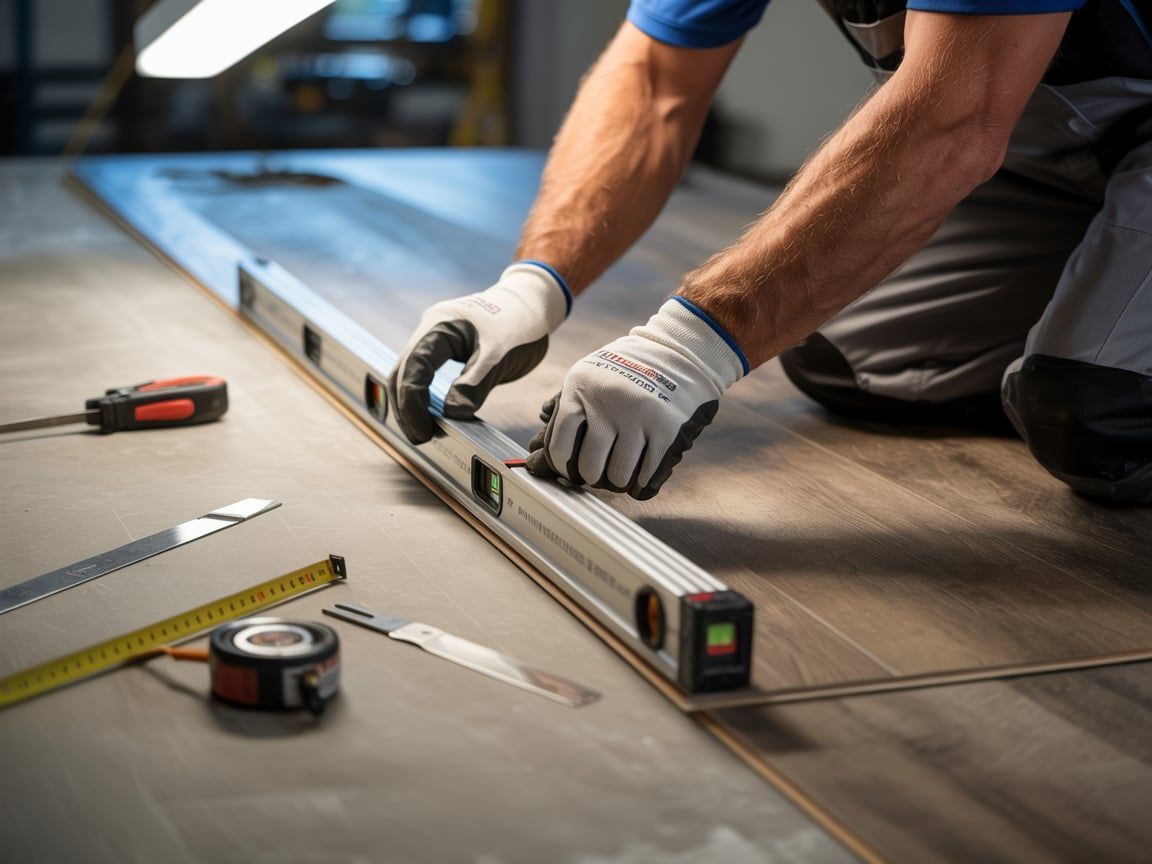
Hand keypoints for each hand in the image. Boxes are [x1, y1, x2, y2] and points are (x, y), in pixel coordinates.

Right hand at [390, 261, 569, 443]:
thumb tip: (450, 415)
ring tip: (423, 432)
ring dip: (412, 404)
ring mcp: (434, 339)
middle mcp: (429, 330)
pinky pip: (425, 375)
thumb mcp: (500, 357)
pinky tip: (432, 416)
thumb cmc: (520, 323)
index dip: (412, 402)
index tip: (422, 430)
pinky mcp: (443, 350)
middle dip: (406, 407)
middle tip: (420, 437)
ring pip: (409, 375)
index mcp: (439, 325)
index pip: (413, 367)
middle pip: (402, 373)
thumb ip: (475, 385)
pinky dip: (424, 397)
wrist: (532, 304)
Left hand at [526, 297, 747, 498]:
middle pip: (589, 467)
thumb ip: (562, 410)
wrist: (677, 352)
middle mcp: (608, 403)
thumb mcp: (587, 376)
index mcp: (580, 389)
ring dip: (619, 480)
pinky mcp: (667, 429)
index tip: (569, 470)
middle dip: (592, 476)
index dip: (562, 466)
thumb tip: (534, 451)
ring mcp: (639, 417)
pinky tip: (640, 472)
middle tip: (598, 472)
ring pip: (619, 477)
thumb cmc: (624, 372)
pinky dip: (641, 482)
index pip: (559, 446)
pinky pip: (646, 476)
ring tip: (621, 470)